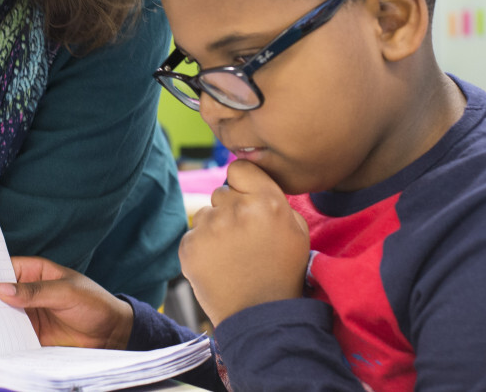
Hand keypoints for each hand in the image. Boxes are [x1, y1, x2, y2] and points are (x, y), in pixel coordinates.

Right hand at [0, 256, 132, 349]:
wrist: (111, 334)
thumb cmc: (94, 303)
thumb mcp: (67, 292)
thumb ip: (36, 291)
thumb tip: (2, 289)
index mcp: (35, 272)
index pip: (5, 268)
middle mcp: (27, 292)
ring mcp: (27, 314)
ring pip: (1, 315)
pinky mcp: (30, 334)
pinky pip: (11, 334)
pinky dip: (1, 337)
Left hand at [179, 160, 310, 325]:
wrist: (261, 316)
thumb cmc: (283, 273)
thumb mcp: (296, 231)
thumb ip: (273, 200)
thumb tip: (251, 182)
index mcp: (267, 201)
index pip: (240, 168)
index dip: (242, 183)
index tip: (245, 198)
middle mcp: (236, 209)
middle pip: (221, 192)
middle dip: (229, 210)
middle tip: (243, 239)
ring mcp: (210, 228)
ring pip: (205, 214)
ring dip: (214, 229)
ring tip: (231, 256)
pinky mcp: (190, 246)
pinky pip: (192, 235)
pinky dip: (201, 248)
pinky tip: (218, 266)